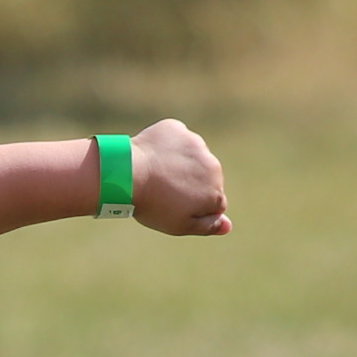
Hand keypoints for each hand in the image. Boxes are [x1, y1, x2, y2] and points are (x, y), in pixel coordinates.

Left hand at [132, 118, 230, 236]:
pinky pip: (176, 139)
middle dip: (191, 184)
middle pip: (206, 178)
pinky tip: (153, 157)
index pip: (215, 203)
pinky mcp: (177, 129)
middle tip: (165, 191)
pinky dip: (167, 147)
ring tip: (158, 174)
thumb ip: (207, 226)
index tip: (176, 207)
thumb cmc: (153, 204)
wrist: (128, 174)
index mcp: (215, 192)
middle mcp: (213, 166)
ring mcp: (196, 144)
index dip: (196, 207)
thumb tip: (228, 226)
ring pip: (192, 157)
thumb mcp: (180, 225)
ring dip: (180, 164)